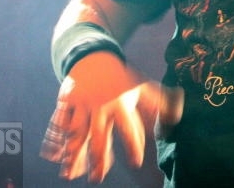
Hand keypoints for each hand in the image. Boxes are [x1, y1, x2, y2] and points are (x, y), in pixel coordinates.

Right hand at [41, 51, 182, 182]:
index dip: (134, 144)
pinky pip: (59, 122)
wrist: (94, 57)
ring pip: (77, 132)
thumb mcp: (142, 87)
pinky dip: (56, 139)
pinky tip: (55, 156)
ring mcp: (82, 104)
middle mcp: (101, 106)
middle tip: (98, 179)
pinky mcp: (66, 102)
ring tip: (70, 175)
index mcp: (121, 103)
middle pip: (100, 135)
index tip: (137, 162)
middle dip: (99, 158)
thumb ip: (161, 102)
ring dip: (74, 154)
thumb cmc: (120, 78)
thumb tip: (178, 115)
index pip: (129, 127)